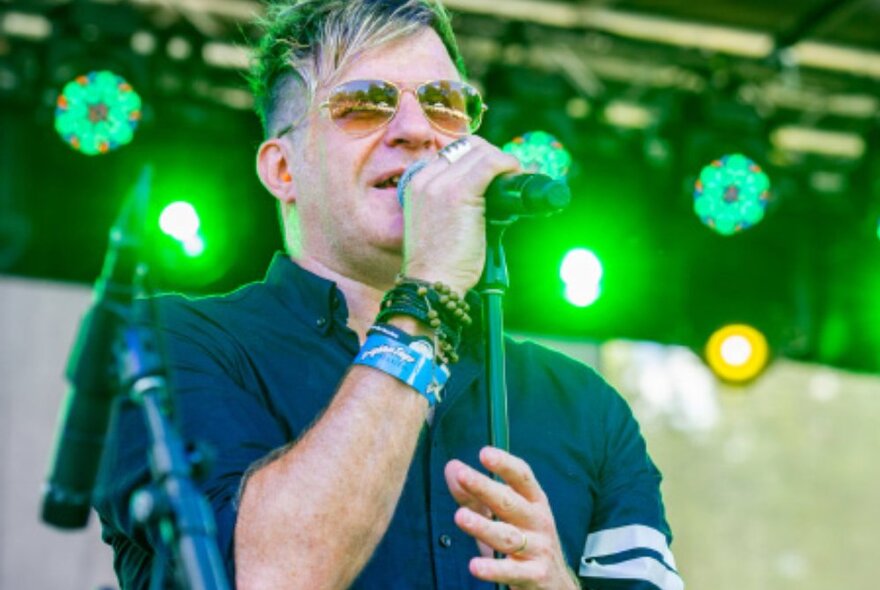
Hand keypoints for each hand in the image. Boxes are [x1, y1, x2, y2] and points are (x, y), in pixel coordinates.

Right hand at [402, 136, 519, 294]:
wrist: (431, 282)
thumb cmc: (439, 263)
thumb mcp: (437, 223)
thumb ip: (451, 202)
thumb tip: (485, 190)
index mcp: (417, 182)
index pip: (454, 152)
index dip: (481, 157)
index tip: (498, 171)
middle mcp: (425, 177)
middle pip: (469, 147)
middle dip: (495, 157)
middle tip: (512, 174)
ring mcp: (440, 184)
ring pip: (482, 152)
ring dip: (505, 162)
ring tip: (517, 178)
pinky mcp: (458, 193)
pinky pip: (490, 165)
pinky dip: (509, 165)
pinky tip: (517, 176)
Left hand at [444, 447, 579, 589]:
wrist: (555, 583)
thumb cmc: (526, 542)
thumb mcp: (505, 516)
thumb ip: (476, 494)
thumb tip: (452, 468)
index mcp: (534, 502)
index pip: (522, 477)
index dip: (505, 464)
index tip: (484, 453)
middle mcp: (539, 521)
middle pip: (510, 502)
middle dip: (485, 487)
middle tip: (463, 475)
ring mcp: (539, 549)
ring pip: (507, 536)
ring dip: (483, 526)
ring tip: (460, 517)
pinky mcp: (535, 575)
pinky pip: (511, 571)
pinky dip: (493, 569)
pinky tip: (475, 565)